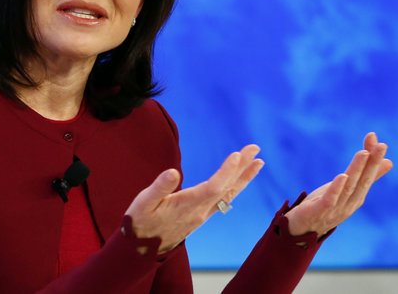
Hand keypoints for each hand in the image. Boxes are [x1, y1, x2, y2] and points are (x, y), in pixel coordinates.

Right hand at [125, 145, 263, 252]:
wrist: (141, 249)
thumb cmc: (140, 223)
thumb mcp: (143, 204)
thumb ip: (158, 188)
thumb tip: (172, 172)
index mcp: (186, 206)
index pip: (213, 187)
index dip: (226, 172)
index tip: (237, 155)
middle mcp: (199, 212)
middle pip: (227, 188)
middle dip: (242, 167)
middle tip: (256, 148)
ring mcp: (202, 215)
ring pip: (228, 195)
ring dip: (243, 177)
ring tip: (257, 162)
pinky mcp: (200, 216)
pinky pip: (222, 199)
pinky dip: (233, 187)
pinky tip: (238, 181)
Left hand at [285, 132, 392, 237]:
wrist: (301, 230)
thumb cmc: (324, 207)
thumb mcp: (344, 188)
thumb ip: (362, 176)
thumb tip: (388, 161)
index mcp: (355, 197)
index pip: (368, 176)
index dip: (374, 160)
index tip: (381, 142)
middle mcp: (349, 203)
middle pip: (362, 181)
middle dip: (371, 163)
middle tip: (380, 145)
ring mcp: (335, 209)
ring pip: (348, 187)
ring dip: (356, 169)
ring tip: (363, 153)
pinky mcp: (319, 211)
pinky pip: (330, 199)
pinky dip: (337, 188)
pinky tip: (342, 176)